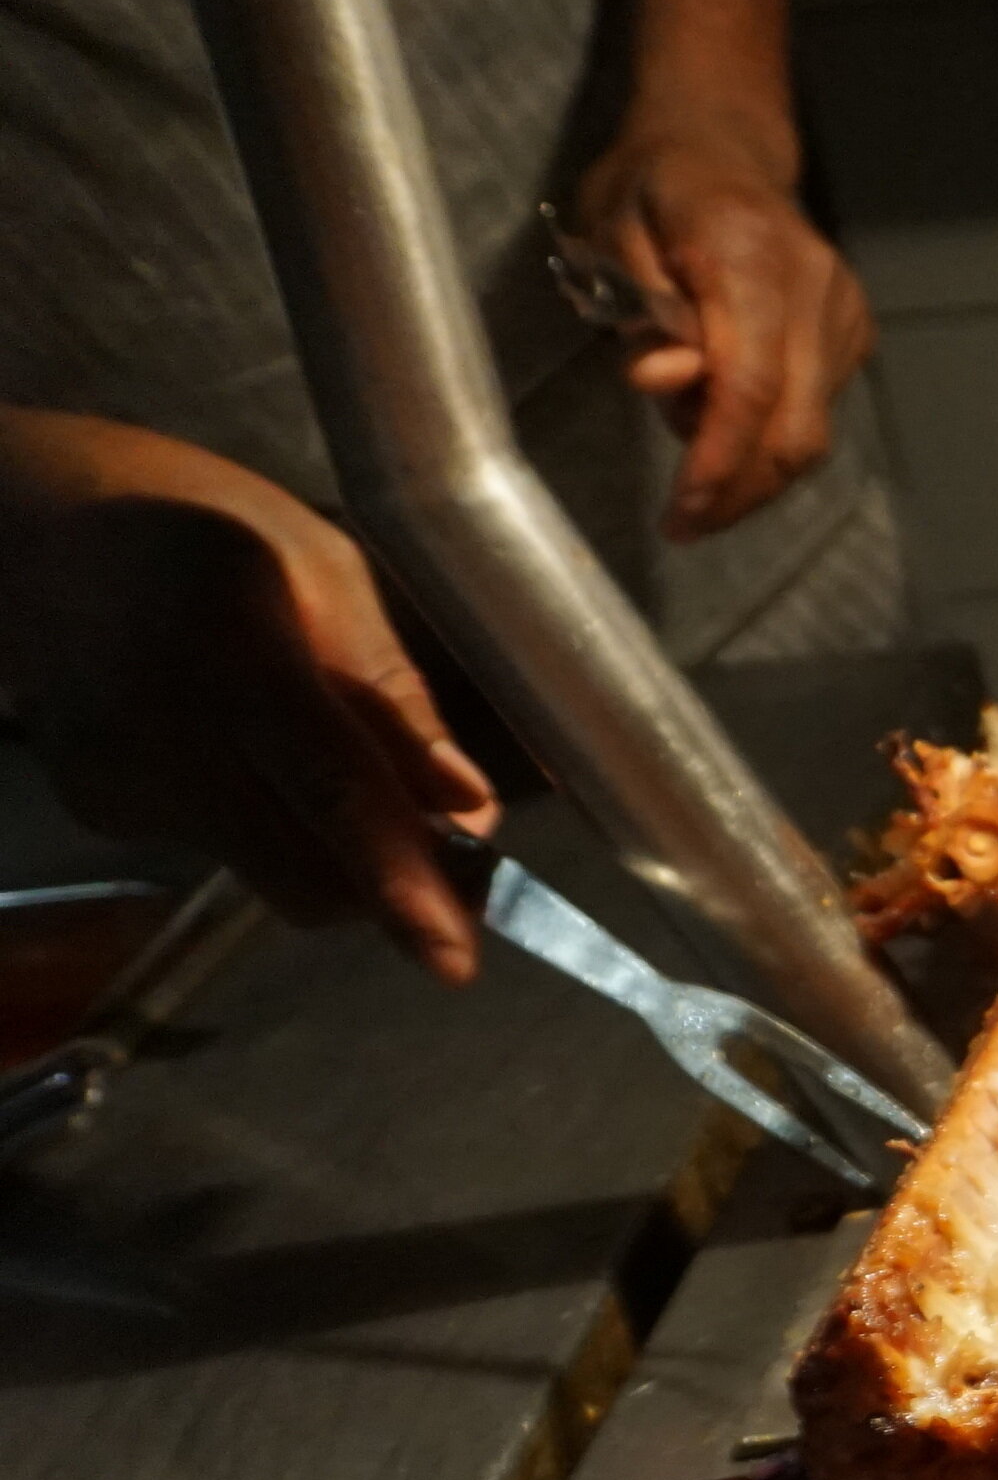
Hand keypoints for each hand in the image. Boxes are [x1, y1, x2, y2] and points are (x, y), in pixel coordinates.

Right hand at [0, 409, 497, 977]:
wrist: (44, 532)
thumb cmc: (202, 526)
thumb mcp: (331, 574)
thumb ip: (398, 699)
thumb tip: (471, 807)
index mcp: (233, 658)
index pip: (330, 793)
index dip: (399, 880)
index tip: (453, 953)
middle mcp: (162, 738)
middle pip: (303, 873)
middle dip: (393, 891)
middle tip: (459, 858)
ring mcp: (118, 786)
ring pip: (271, 871)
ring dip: (335, 852)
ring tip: (339, 757)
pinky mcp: (102, 812)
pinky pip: (223, 847)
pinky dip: (271, 822)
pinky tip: (248, 743)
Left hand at [568, 116, 875, 539]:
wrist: (723, 146)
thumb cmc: (653, 188)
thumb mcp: (613, 230)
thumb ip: (640, 308)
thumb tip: (666, 382)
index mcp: (750, 253)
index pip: (750, 383)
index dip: (718, 459)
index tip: (682, 513)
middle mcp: (815, 286)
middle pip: (796, 425)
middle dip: (740, 490)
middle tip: (685, 525)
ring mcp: (844, 312)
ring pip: (812, 429)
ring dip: (750, 468)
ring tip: (693, 459)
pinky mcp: (854, 332)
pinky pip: (817, 409)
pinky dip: (770, 437)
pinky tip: (727, 423)